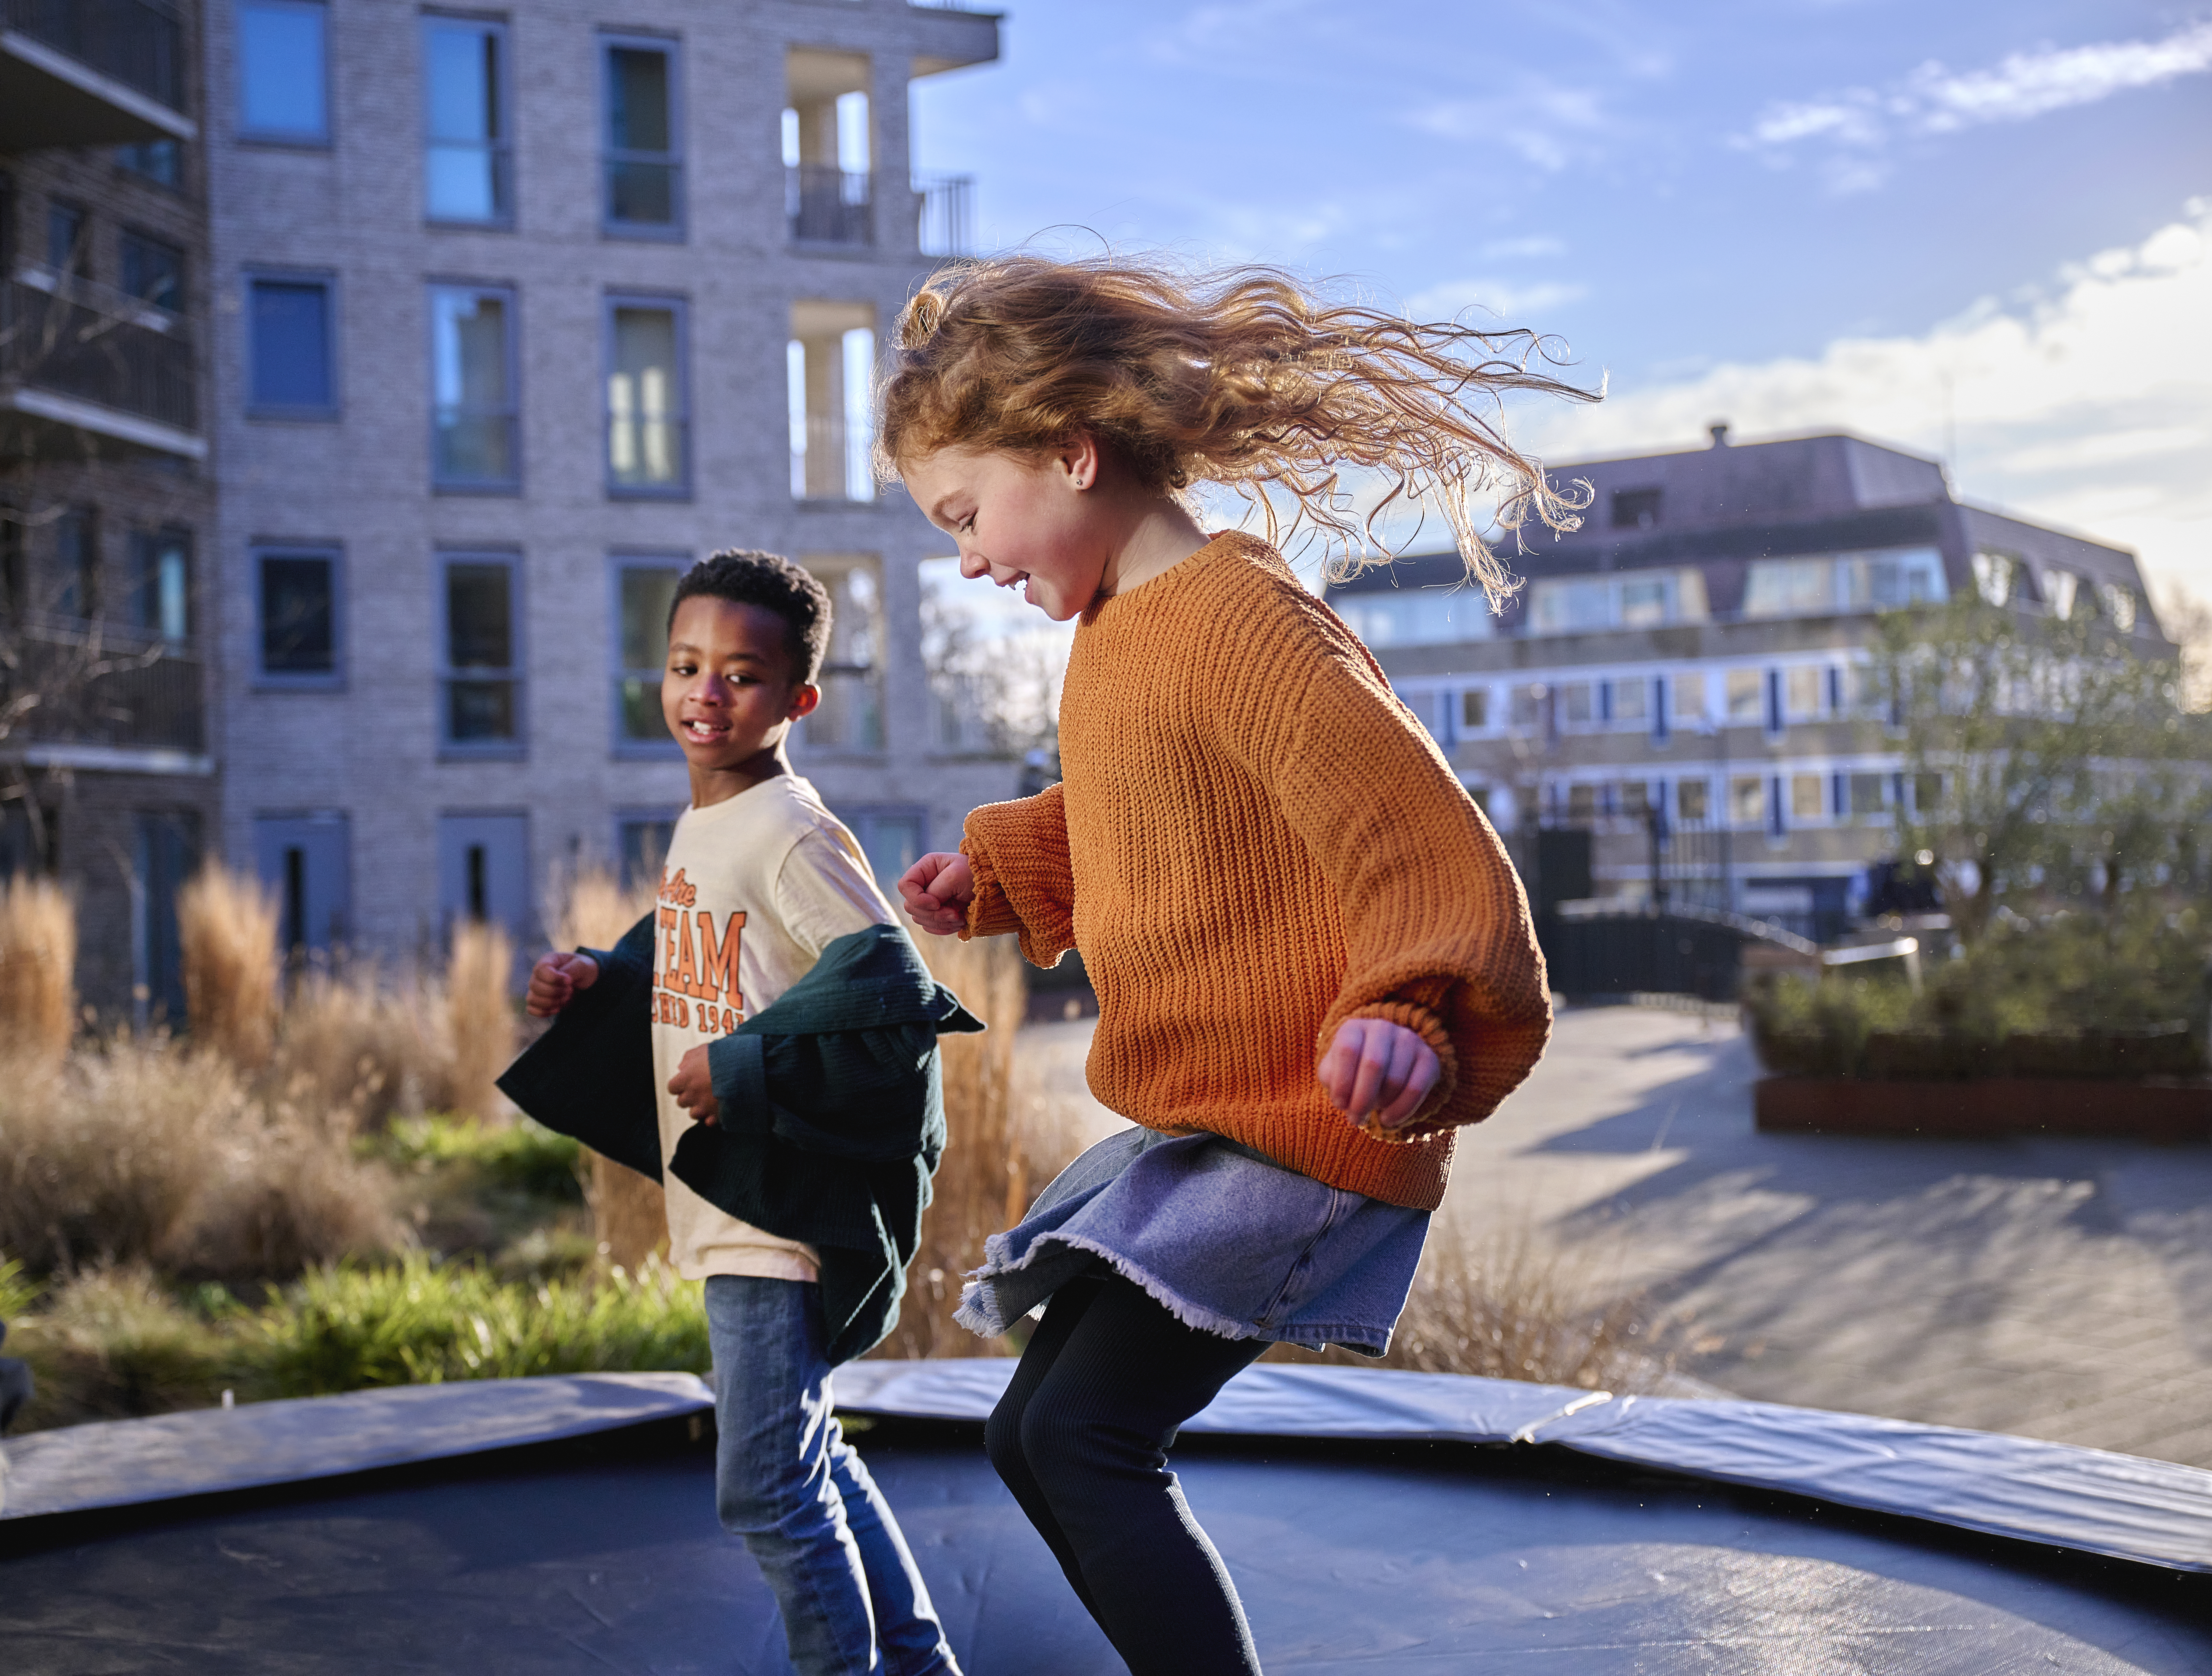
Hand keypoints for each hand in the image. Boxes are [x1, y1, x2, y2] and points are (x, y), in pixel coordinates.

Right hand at [526, 951, 598, 1017]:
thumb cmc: (582, 969)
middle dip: (555, 992)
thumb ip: (572, 970)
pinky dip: (544, 1011)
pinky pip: (532, 1009)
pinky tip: (557, 1008)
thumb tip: (564, 979)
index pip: (541, 970)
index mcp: (547, 961)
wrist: (584, 980)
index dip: (554, 978)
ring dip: (551, 1002)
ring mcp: (536, 988)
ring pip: (532, 999)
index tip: (569, 981)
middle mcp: (538, 974)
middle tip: (570, 990)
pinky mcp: (537, 1000)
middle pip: (535, 986)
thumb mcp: (582, 965)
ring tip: (566, 999)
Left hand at [668, 1044, 719, 1125]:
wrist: (746, 1069)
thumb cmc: (725, 1057)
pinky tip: (718, 1108)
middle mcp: (692, 1095)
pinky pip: (709, 1122)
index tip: (687, 1081)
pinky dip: (712, 1117)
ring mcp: (704, 1107)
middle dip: (689, 1096)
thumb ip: (689, 1057)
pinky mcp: (717, 1116)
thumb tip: (681, 1067)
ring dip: (700, 1107)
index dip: (680, 1084)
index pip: (672, 1087)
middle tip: (701, 1088)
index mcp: (686, 1078)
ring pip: (694, 1114)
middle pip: (682, 1102)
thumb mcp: (705, 1050)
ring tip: (711, 1098)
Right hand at [898, 851, 973, 936]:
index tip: (936, 904)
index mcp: (926, 868)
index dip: (916, 898)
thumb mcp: (956, 876)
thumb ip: (936, 889)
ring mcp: (930, 901)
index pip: (905, 885)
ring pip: (920, 920)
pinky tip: (961, 921)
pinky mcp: (938, 914)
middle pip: (910, 907)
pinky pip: (931, 928)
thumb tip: (929, 906)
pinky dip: (945, 928)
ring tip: (960, 917)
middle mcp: (925, 884)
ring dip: (941, 922)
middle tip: (954, 913)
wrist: (996, 888)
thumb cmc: (977, 874)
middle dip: (933, 914)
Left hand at [1319, 1018, 1440, 1131]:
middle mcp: (1382, 1028)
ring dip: (1381, 1104)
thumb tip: (1343, 1099)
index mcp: (1354, 1027)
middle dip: (1362, 1100)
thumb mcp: (1333, 1070)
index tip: (1339, 1105)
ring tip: (1372, 1112)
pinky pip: (1416, 1088)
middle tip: (1355, 1119)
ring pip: (1395, 1079)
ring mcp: (1408, 1039)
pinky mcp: (1428, 1057)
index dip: (1342, 1082)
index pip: (1347, 1049)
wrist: (1386, 1058)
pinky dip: (1401, 1110)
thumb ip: (1331, 1079)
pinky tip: (1388, 1119)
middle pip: (1374, 1064)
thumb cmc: (1352, 1068)